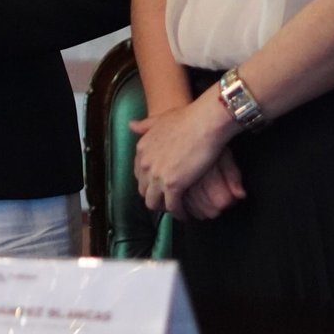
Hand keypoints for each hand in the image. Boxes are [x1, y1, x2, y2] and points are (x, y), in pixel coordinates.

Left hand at [130, 88, 237, 218]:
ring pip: (154, 202)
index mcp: (141, 149)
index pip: (139, 174)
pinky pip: (172, 207)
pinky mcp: (173, 186)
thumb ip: (145, 125)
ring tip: (176, 210)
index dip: (149, 182)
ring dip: (164, 208)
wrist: (202, 123)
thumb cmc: (186, 118)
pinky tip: (186, 215)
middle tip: (168, 201)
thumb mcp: (160, 119)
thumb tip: (131, 125)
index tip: (159, 186)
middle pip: (144, 190)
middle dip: (155, 197)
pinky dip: (179, 213)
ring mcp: (157, 176)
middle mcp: (145, 164)